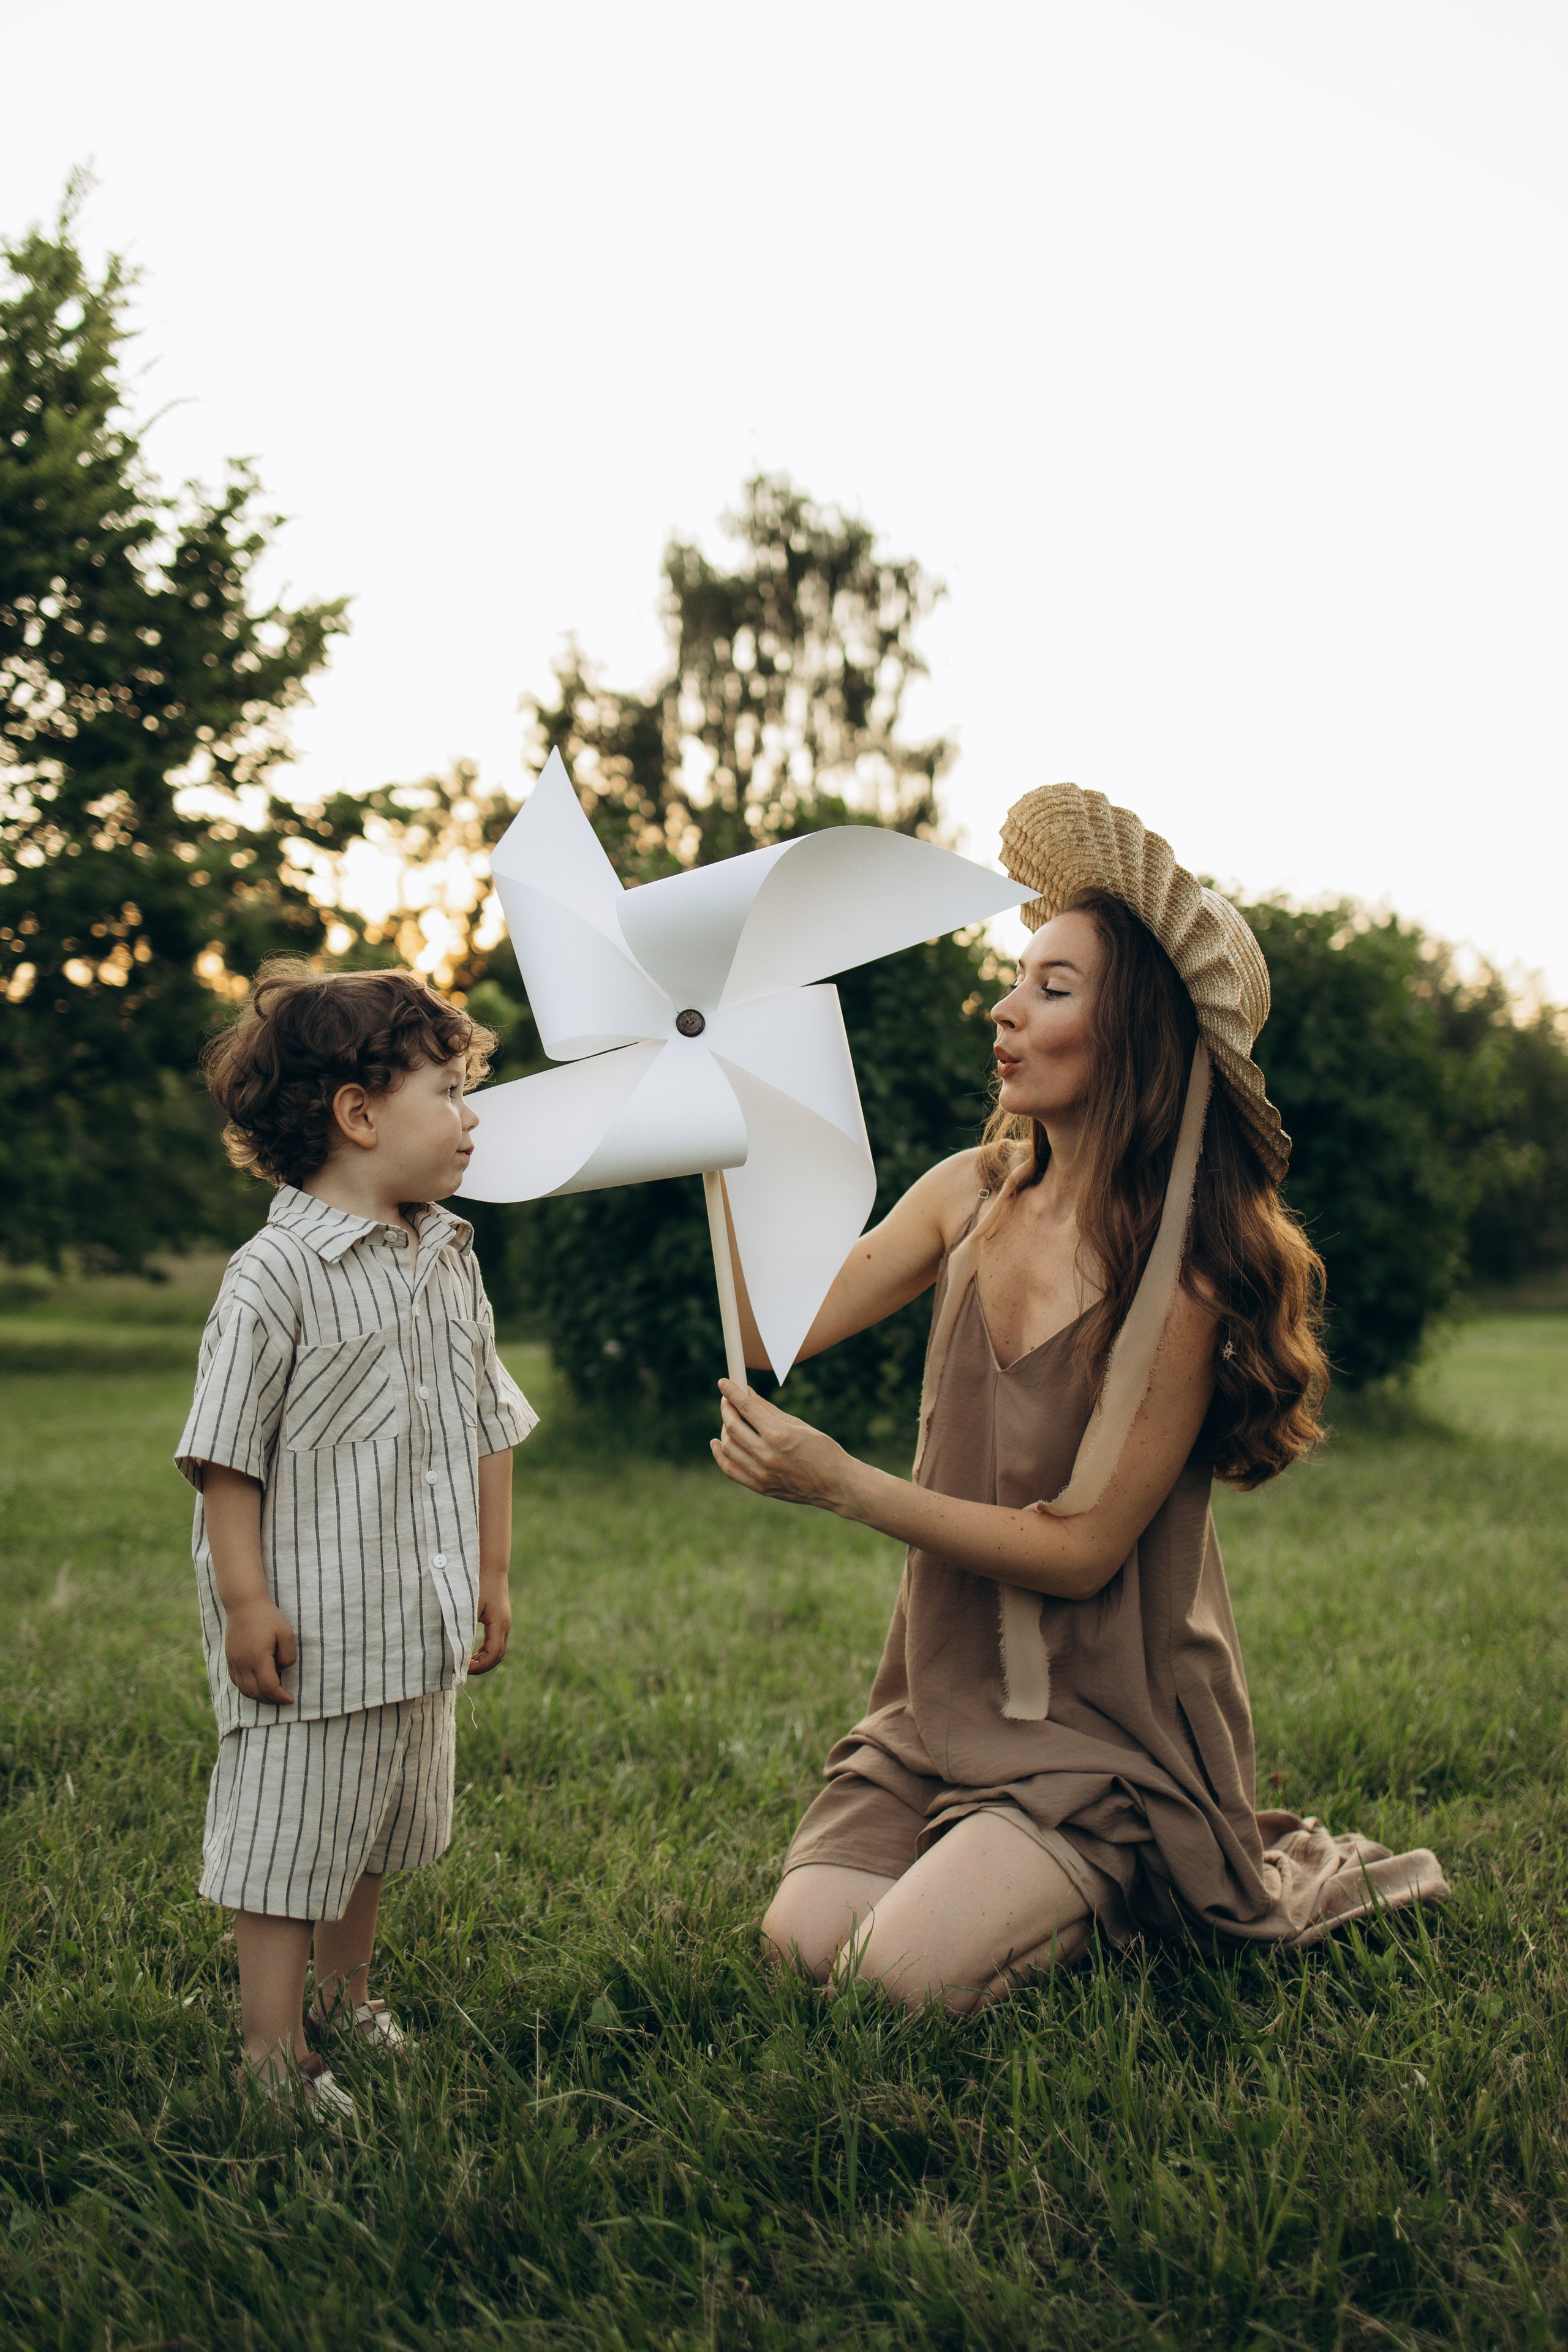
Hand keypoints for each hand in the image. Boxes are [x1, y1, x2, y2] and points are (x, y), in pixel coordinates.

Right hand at [224, 1598, 297, 1704]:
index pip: (269, 1687)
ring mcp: (234, 1662)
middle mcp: (243, 1664)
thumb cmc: (267, 1617)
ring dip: (258, 1696)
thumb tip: (282, 1669)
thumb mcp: (286, 1633)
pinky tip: (257, 1686)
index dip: (280, 1697)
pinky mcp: (229, 1658)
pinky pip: (236, 1681)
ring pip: (244, 1690)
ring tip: (272, 1695)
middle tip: (283, 1700)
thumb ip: (288, 1655)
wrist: (243, 1604)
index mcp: (258, 1658)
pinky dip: (247, 1689)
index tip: (290, 1700)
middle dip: (270, 1700)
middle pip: (255, 1693)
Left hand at [470, 1571, 512, 1673]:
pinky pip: (495, 1642)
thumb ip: (464, 1627)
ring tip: (466, 1665)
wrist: (491, 1566)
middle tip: (462, 1671)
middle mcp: (505, 1626)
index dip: (479, 1667)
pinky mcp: (500, 1620)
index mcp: (499, 1624)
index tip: (463, 1669)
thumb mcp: (468, 1606)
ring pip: (498, 1651)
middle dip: (481, 1667)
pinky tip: (473, 1653)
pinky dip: (485, 1651)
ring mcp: (504, 1623)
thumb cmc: (478, 1583)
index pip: (493, 1655)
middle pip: (497, 1657)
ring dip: (484, 1660)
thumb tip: (456, 1650)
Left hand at [710, 1380, 855, 1510]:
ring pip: (728, 1447)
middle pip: (733, 1426)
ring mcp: (762, 1474)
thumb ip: (769, 1410)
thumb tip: (747, 1393)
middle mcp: (767, 1455)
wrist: (836, 1485)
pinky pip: (730, 1470)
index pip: (746, 1407)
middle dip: (726, 1408)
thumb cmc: (823, 1450)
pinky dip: (720, 1455)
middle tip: (727, 1399)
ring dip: (724, 1429)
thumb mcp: (799, 1425)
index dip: (732, 1392)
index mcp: (779, 1435)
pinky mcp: (760, 1487)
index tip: (724, 1382)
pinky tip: (718, 1442)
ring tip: (730, 1420)